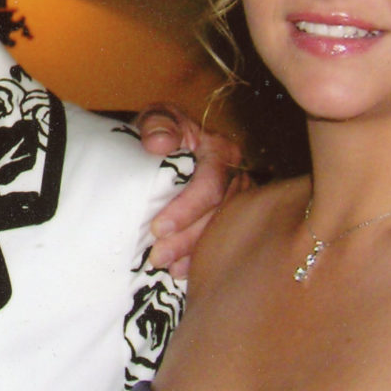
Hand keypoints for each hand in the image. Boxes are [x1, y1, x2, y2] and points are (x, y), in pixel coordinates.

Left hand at [136, 104, 247, 278]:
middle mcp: (235, 175)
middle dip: (188, 238)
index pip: (212, 182)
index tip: (158, 228)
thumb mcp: (155, 118)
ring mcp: (235, 199)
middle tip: (158, 256)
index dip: (187, 208)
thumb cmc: (160, 131)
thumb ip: (157, 124)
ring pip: (223, 230)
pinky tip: (182, 271)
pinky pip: (222, 240)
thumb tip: (159, 143)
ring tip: (168, 268)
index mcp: (220, 150)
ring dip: (195, 253)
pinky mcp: (230, 217)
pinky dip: (201, 258)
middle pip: (219, 212)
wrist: (162, 144)